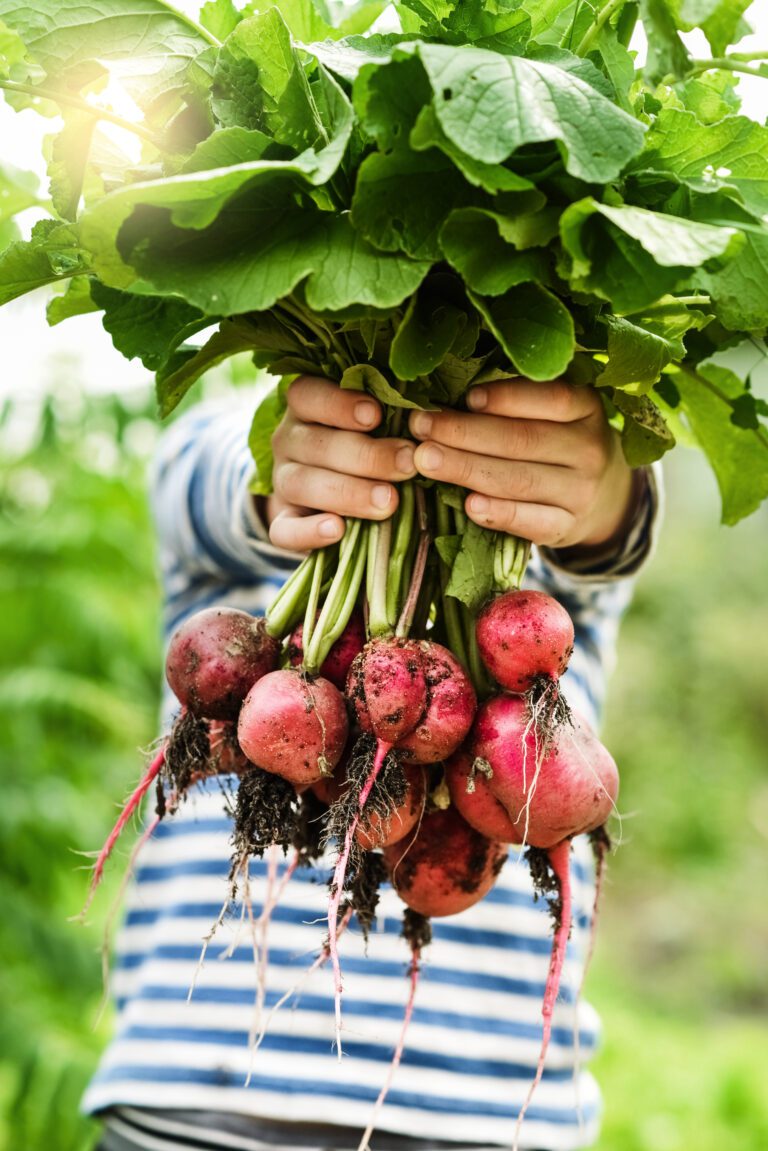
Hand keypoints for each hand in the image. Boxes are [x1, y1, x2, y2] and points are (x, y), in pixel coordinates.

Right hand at [266, 376, 416, 550]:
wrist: (334, 499)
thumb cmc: (369, 447)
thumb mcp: (376, 426)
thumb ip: (391, 418)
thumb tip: (427, 417)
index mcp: (307, 408)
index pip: (308, 395)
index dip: (339, 404)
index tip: (376, 415)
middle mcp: (289, 440)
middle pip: (315, 443)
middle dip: (365, 455)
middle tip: (407, 464)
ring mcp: (282, 481)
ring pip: (300, 483)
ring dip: (347, 492)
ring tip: (388, 501)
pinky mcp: (283, 521)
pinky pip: (284, 529)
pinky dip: (308, 531)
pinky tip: (337, 529)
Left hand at [408, 379, 636, 552]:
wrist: (606, 496)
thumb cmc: (561, 441)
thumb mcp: (556, 412)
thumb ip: (515, 401)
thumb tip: (446, 393)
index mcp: (587, 408)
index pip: (550, 399)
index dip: (506, 398)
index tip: (466, 397)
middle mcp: (590, 449)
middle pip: (522, 441)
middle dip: (464, 433)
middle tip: (420, 427)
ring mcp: (581, 492)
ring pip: (519, 481)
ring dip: (466, 470)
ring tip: (425, 460)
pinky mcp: (567, 528)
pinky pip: (530, 522)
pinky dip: (498, 514)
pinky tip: (468, 505)